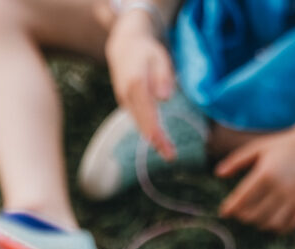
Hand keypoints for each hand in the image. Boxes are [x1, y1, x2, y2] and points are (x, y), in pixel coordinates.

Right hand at [104, 7, 183, 156]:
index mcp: (136, 86)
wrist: (124, 45)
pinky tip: (158, 138)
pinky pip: (137, 119)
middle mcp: (127, 96)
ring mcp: (124, 100)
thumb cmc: (147, 51)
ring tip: (167, 151)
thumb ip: (163, 76)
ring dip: (152, 139)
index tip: (169, 150)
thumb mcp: (159, 57)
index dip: (158, 136)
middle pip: (142, 125)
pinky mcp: (126, 102)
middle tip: (171, 156)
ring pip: (139, 124)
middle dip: (157, 143)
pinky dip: (147, 129)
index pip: (148, 117)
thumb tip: (165, 97)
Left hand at [215, 126, 294, 232]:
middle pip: (254, 215)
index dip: (230, 209)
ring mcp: (294, 198)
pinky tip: (271, 219)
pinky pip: (288, 226)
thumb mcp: (257, 148)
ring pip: (270, 224)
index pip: (242, 200)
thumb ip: (236, 161)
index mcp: (266, 173)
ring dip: (259, 223)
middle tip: (239, 211)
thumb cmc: (282, 146)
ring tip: (255, 215)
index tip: (224, 212)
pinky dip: (278, 228)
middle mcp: (280, 188)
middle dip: (243, 216)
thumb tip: (218, 174)